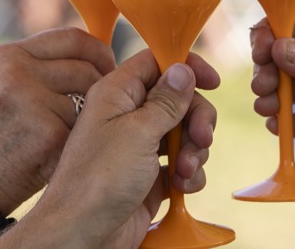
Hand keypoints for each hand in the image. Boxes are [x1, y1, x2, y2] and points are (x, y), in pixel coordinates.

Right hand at [0, 27, 115, 214]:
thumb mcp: (7, 83)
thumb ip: (44, 63)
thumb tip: (100, 50)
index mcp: (7, 55)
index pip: (72, 37)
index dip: (98, 50)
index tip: (108, 65)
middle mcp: (16, 73)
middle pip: (85, 68)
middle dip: (99, 86)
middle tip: (95, 106)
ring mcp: (31, 103)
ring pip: (89, 98)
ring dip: (89, 116)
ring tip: (69, 131)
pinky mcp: (48, 134)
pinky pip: (86, 128)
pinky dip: (82, 141)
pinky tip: (63, 152)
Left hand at [0, 49, 218, 248]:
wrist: (81, 236)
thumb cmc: (100, 178)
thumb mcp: (138, 132)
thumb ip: (166, 100)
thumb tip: (183, 69)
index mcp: (118, 93)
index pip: (156, 62)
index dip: (186, 67)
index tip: (213, 81)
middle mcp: (128, 115)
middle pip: (177, 99)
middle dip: (196, 117)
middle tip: (203, 137)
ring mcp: (139, 146)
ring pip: (183, 131)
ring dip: (194, 149)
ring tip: (186, 171)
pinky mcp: (149, 175)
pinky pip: (181, 163)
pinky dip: (189, 173)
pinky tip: (183, 186)